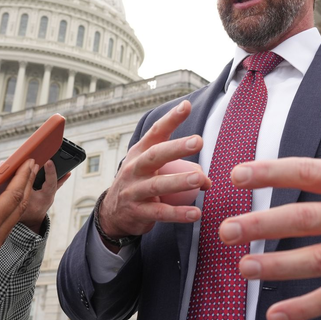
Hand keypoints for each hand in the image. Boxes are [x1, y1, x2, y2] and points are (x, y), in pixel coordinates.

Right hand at [0, 160, 37, 296]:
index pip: (13, 197)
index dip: (22, 176)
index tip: (30, 160)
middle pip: (17, 208)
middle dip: (25, 185)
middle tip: (30, 165)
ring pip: (10, 220)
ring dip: (16, 198)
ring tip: (17, 179)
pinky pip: (0, 230)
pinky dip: (4, 212)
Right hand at [19, 160, 69, 232]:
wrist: (29, 224)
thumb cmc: (22, 214)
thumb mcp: (14, 201)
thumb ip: (8, 187)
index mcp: (44, 197)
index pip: (50, 183)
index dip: (50, 172)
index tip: (48, 162)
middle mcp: (50, 195)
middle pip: (54, 179)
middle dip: (51, 167)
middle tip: (50, 154)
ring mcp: (50, 195)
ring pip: (55, 181)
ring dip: (56, 170)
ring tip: (58, 158)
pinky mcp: (48, 193)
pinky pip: (55, 184)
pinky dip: (59, 177)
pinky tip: (68, 172)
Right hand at [99, 100, 210, 244]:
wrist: (113, 212)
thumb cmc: (141, 182)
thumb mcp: (153, 169)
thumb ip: (181, 168)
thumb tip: (207, 179)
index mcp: (141, 152)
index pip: (156, 132)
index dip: (171, 119)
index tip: (186, 106)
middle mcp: (135, 168)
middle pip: (155, 155)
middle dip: (176, 147)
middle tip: (199, 141)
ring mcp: (134, 190)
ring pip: (158, 185)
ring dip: (180, 181)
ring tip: (201, 179)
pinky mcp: (138, 211)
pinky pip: (160, 212)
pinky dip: (178, 213)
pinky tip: (195, 213)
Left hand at [218, 83, 320, 319]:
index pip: (309, 171)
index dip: (272, 171)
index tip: (237, 174)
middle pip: (306, 218)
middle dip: (264, 224)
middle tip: (227, 229)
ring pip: (319, 260)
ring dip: (278, 267)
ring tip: (243, 267)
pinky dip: (306, 309)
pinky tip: (274, 316)